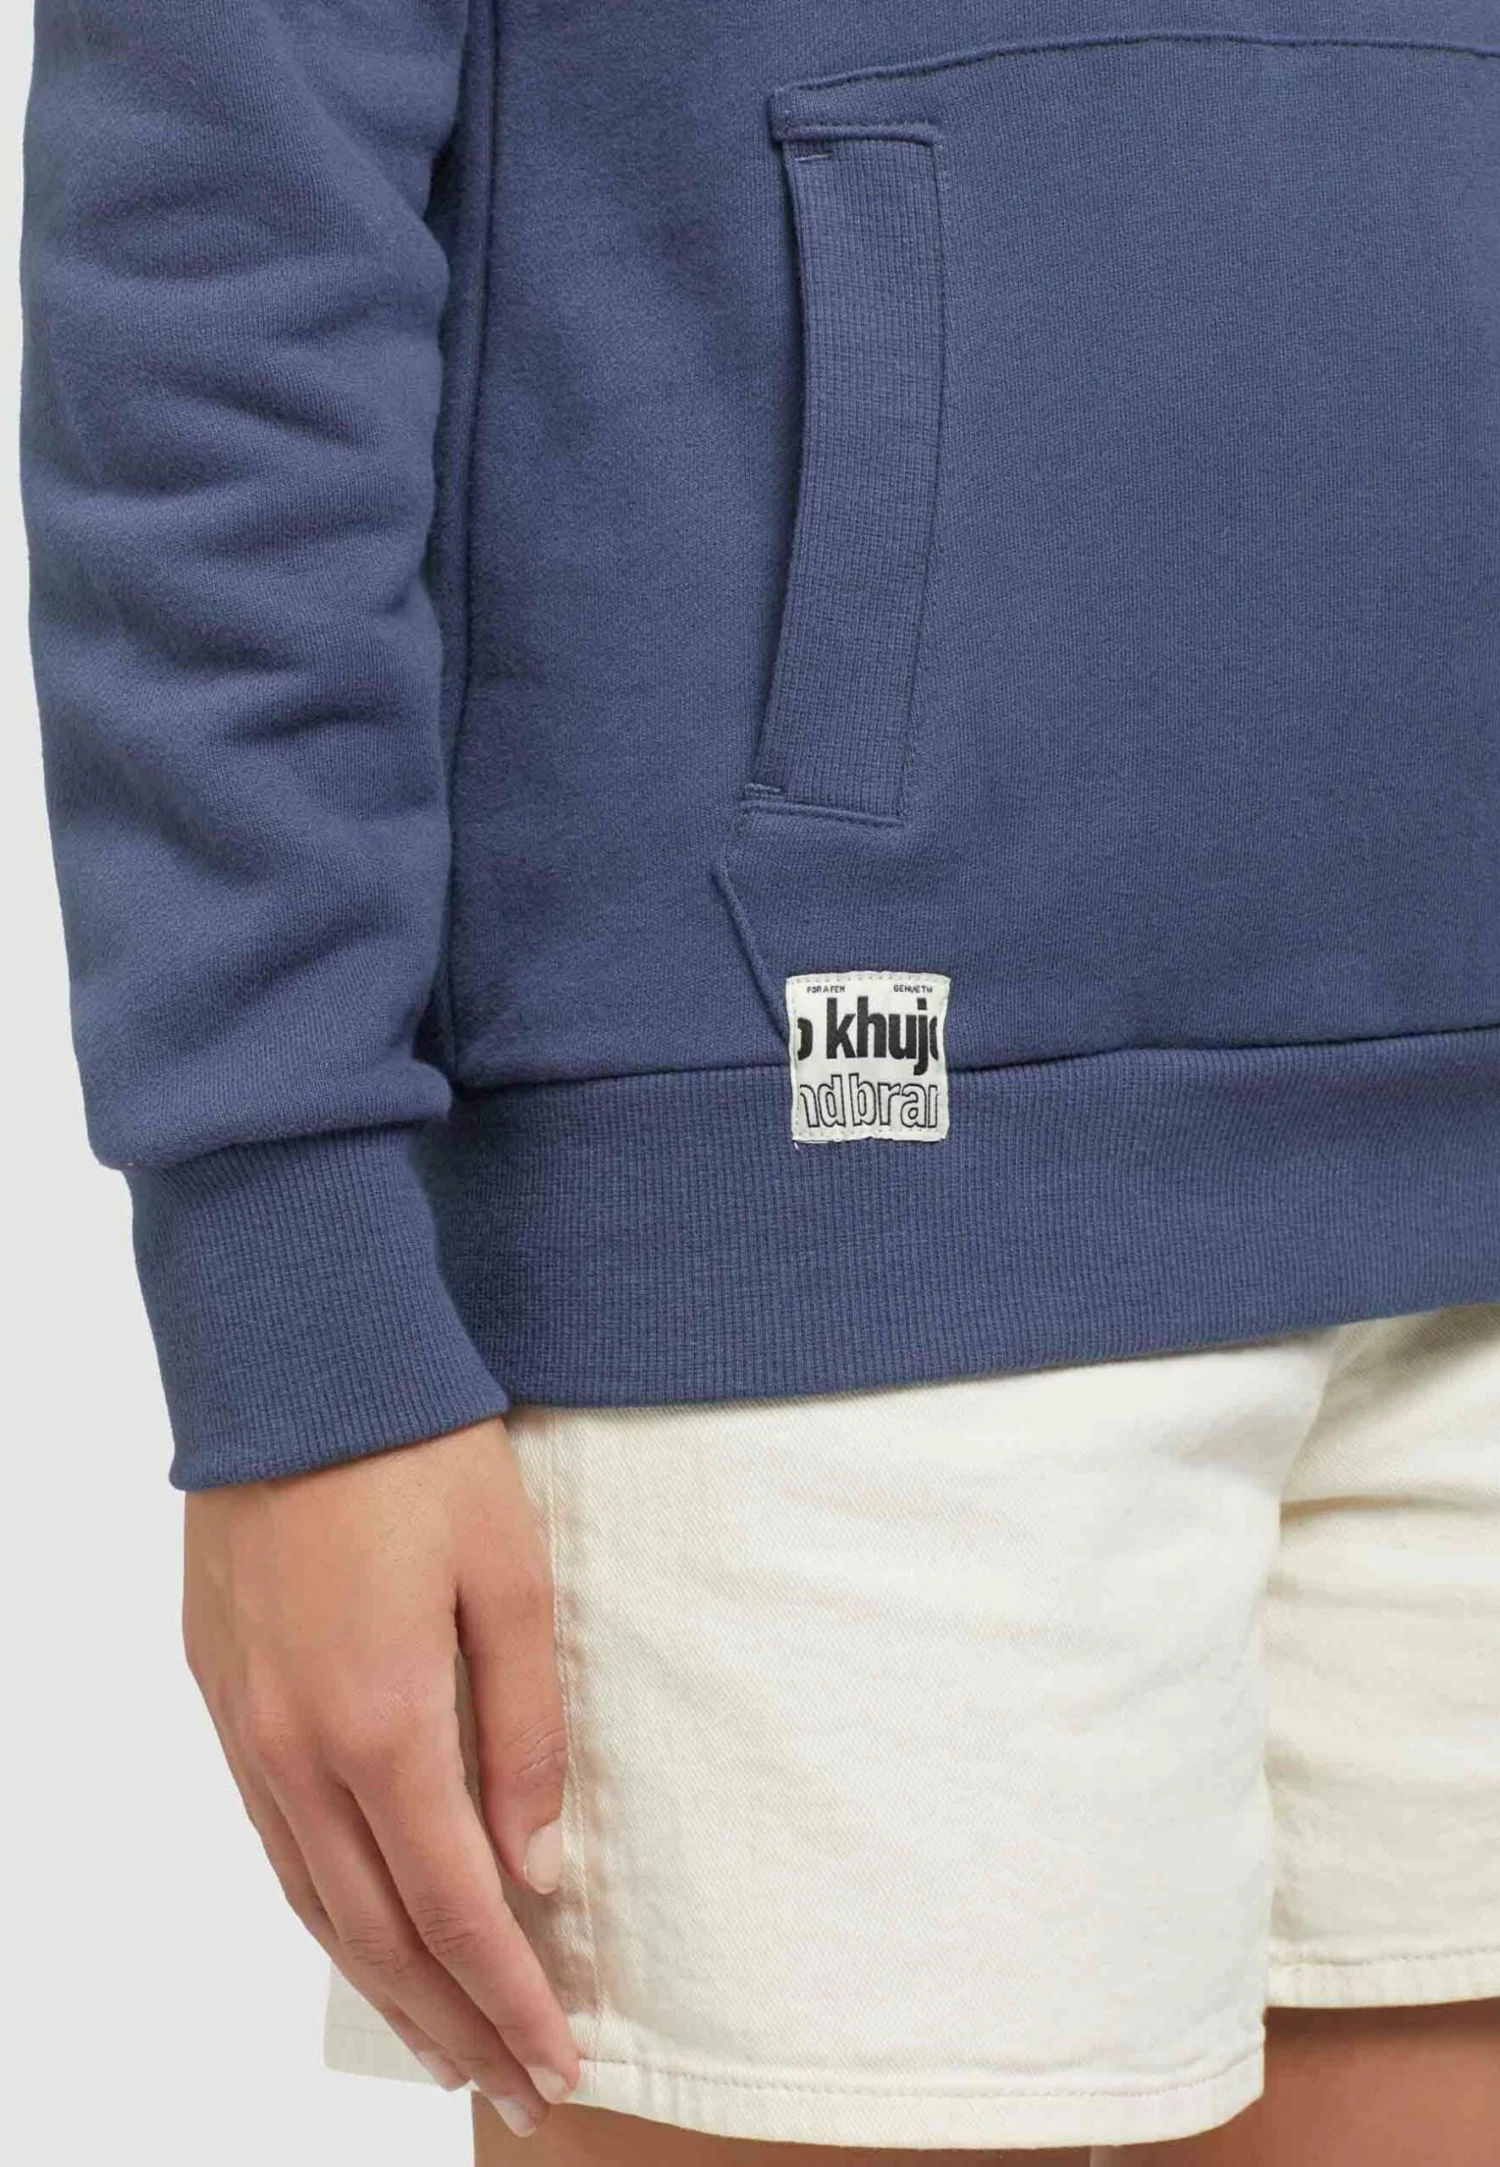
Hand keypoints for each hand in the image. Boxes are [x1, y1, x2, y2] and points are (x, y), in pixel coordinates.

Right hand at [183, 1418, 579, 2138]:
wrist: (296, 1364)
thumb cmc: (422, 1459)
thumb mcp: (511, 1579)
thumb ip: (526, 1732)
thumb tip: (537, 1866)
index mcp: (381, 1722)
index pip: (453, 1905)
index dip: (507, 1994)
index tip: (556, 2059)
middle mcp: (296, 1747)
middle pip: (376, 1929)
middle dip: (449, 2019)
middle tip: (508, 2086)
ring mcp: (245, 1725)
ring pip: (310, 1898)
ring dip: (378, 1983)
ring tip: (438, 2041)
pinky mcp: (220, 1692)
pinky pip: (270, 1836)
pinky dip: (320, 1906)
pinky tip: (355, 1927)